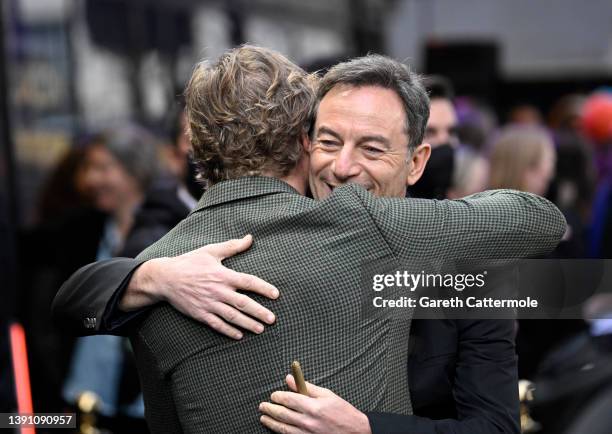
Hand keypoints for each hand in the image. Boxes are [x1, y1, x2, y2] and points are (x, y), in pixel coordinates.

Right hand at [120, 235, 278, 338]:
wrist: (165, 277)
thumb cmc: (190, 262)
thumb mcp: (211, 251)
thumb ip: (232, 246)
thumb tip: (250, 238)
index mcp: (222, 274)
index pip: (248, 281)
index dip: (263, 288)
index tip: (276, 294)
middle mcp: (218, 290)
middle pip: (243, 303)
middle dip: (259, 312)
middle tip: (272, 319)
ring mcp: (209, 304)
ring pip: (232, 316)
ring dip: (247, 324)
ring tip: (260, 329)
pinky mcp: (200, 313)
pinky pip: (216, 324)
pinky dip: (228, 331)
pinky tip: (239, 336)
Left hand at [258, 375, 370, 433]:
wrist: (355, 432)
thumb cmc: (342, 412)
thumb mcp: (327, 395)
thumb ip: (307, 386)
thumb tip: (290, 378)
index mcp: (314, 406)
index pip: (289, 399)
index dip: (278, 396)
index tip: (273, 395)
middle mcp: (309, 421)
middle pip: (283, 414)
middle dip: (270, 409)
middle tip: (263, 406)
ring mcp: (307, 433)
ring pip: (283, 428)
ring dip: (271, 422)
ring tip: (263, 418)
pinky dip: (281, 432)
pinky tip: (276, 428)